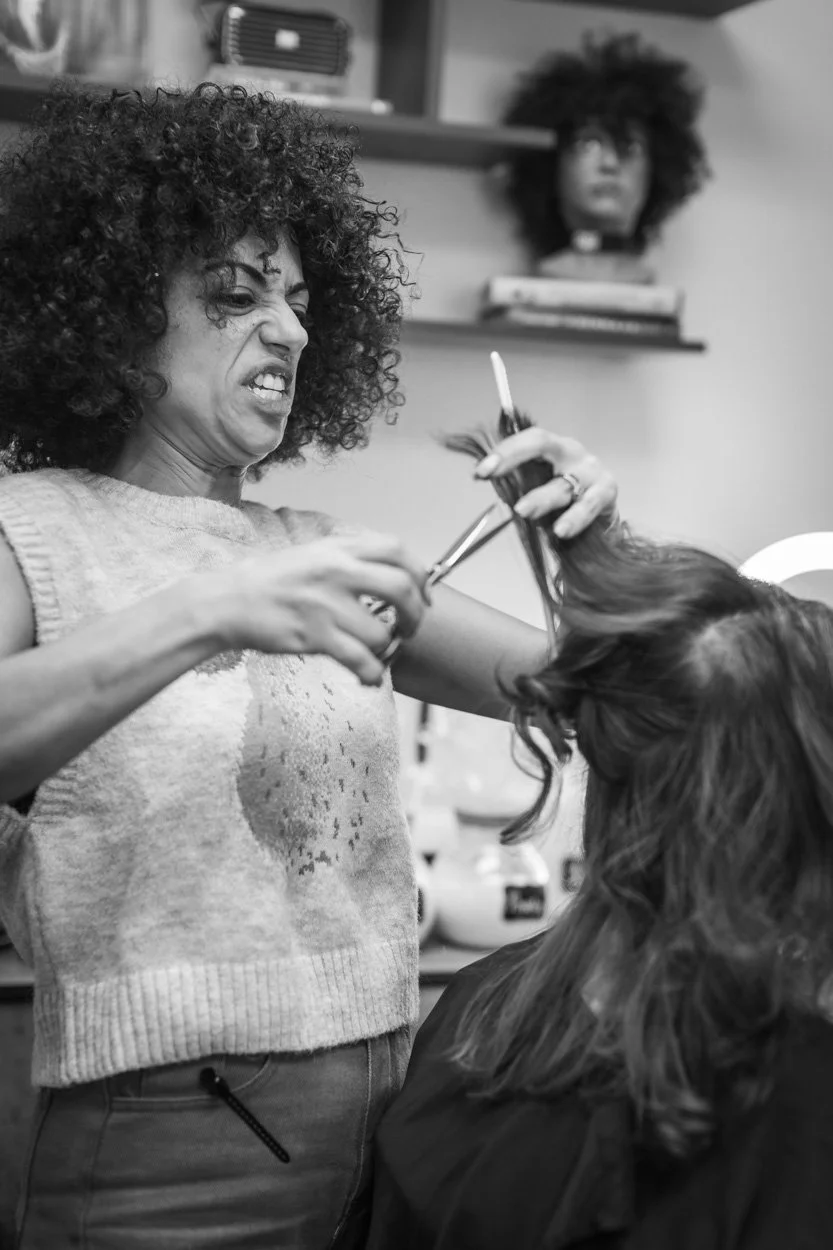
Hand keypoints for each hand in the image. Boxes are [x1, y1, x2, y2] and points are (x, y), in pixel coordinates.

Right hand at [199, 532, 429, 686]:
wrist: (228, 602)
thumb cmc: (271, 581)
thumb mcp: (313, 554)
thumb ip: (350, 558)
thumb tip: (392, 573)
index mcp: (338, 549)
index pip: (397, 550)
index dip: (420, 574)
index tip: (423, 595)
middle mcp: (336, 571)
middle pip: (402, 588)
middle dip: (416, 614)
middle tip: (409, 628)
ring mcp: (326, 604)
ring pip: (381, 632)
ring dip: (385, 649)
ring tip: (374, 653)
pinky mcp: (315, 636)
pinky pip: (360, 660)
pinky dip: (372, 673)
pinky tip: (368, 676)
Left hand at [473, 427, 617, 538]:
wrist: (602, 524)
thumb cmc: (564, 504)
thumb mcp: (537, 490)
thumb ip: (517, 485)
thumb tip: (488, 482)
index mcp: (551, 448)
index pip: (526, 440)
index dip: (503, 451)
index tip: (479, 471)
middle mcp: (570, 452)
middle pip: (542, 445)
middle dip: (512, 456)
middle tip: (490, 474)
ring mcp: (590, 470)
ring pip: (562, 483)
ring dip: (542, 498)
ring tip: (523, 511)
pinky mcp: (606, 491)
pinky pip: (588, 504)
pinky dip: (575, 518)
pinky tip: (561, 530)